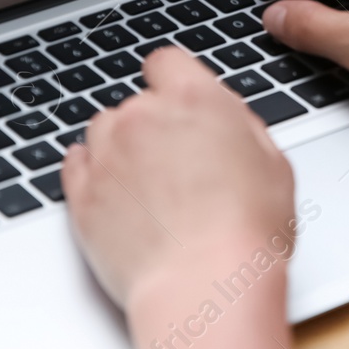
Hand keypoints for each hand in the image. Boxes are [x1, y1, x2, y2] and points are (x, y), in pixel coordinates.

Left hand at [63, 47, 297, 311]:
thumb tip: (226, 121)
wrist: (203, 287)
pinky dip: (93, 174)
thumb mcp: (274, 165)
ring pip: (102, 131)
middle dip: (152, 127)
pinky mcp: (81, 195)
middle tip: (178, 167)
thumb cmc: (246, 234)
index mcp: (193, 99)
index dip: (172, 82)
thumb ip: (241, 127)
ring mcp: (106, 155)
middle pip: (135, 103)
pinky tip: (117, 197)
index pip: (166, 61)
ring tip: (149, 190)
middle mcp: (143, 117)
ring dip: (120, 149)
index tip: (177, 103)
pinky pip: (75, 165)